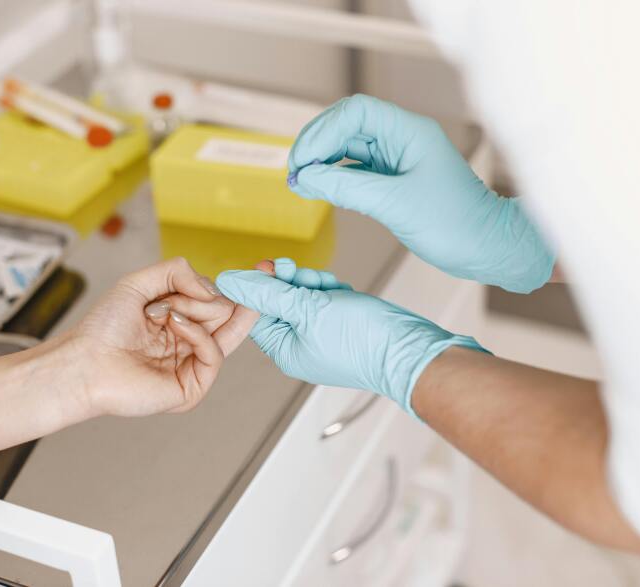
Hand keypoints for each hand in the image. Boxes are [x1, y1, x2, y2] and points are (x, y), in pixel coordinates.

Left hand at [70, 257, 261, 416]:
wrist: (84, 362)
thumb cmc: (104, 328)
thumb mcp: (140, 282)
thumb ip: (177, 271)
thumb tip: (212, 288)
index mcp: (181, 321)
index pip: (220, 301)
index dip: (239, 288)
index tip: (264, 268)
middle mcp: (190, 342)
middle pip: (228, 313)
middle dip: (211, 298)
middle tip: (185, 297)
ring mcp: (193, 365)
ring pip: (226, 330)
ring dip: (199, 311)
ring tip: (168, 311)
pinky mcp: (193, 387)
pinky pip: (214, 353)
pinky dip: (198, 334)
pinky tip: (175, 325)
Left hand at [217, 258, 487, 415]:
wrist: (409, 349)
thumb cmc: (362, 338)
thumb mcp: (308, 309)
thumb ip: (267, 294)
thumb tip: (229, 281)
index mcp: (285, 351)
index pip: (255, 312)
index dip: (260, 286)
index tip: (269, 266)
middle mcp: (300, 346)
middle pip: (278, 302)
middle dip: (289, 282)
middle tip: (297, 272)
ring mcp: (321, 336)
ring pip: (303, 297)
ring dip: (311, 284)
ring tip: (327, 284)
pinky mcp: (341, 326)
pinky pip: (325, 301)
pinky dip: (330, 290)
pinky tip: (341, 291)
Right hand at [287, 94, 554, 293]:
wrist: (487, 248)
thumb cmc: (455, 224)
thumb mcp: (394, 205)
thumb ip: (346, 188)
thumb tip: (304, 179)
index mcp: (409, 131)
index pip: (355, 112)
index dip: (323, 132)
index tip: (302, 161)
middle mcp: (402, 138)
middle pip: (347, 126)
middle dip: (316, 145)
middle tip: (293, 173)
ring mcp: (398, 158)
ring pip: (348, 148)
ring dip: (321, 163)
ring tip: (299, 184)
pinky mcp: (395, 180)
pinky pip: (356, 170)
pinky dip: (334, 178)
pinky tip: (317, 190)